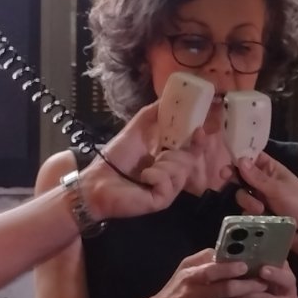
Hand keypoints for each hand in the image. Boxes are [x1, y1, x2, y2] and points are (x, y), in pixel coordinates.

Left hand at [83, 101, 205, 220]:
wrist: (98, 180)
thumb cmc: (116, 158)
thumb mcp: (136, 130)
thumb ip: (153, 114)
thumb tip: (168, 97)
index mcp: (168, 158)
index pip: (192, 150)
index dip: (198, 141)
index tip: (199, 129)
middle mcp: (171, 174)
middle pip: (191, 160)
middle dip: (177, 153)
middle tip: (160, 153)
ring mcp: (168, 189)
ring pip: (182, 171)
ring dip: (163, 164)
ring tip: (146, 168)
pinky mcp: (162, 200)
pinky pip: (169, 183)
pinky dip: (155, 176)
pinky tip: (143, 178)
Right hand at [138, 249, 265, 297]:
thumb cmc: (177, 289)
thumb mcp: (185, 268)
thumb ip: (204, 258)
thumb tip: (225, 250)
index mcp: (190, 277)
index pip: (211, 271)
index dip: (229, 269)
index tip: (246, 266)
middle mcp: (193, 296)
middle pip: (225, 291)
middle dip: (247, 287)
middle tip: (263, 284)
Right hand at [232, 152, 297, 238]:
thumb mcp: (278, 189)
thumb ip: (258, 177)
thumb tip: (240, 160)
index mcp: (271, 169)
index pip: (252, 157)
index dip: (239, 158)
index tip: (228, 163)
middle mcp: (263, 181)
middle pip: (241, 175)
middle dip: (234, 179)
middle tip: (225, 178)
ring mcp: (259, 197)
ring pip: (241, 193)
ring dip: (247, 200)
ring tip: (259, 209)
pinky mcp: (256, 213)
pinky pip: (244, 209)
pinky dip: (248, 213)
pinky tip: (258, 217)